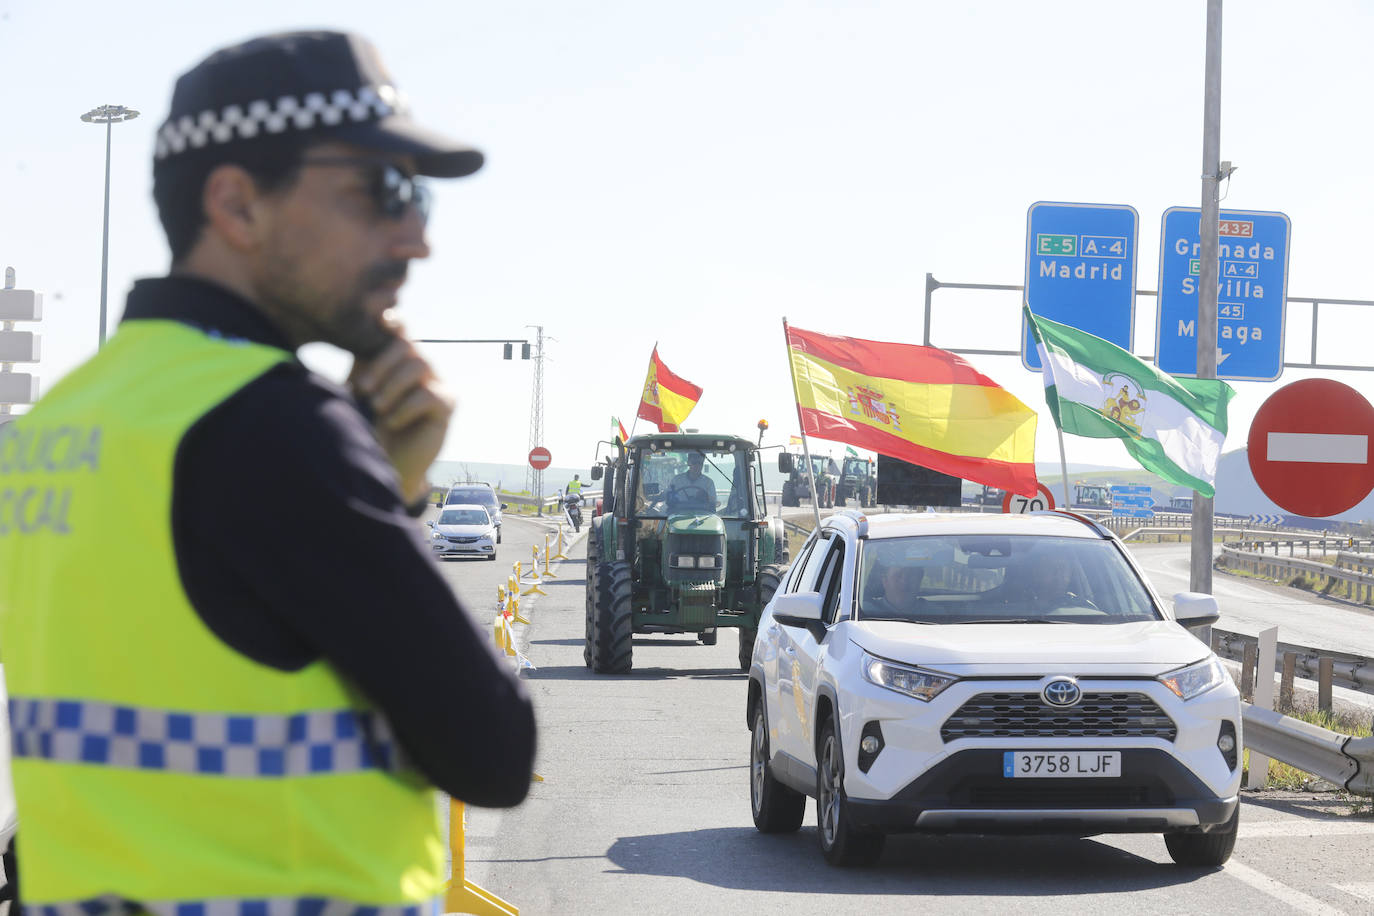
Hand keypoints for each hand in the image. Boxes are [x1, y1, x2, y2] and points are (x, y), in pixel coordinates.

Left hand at [349, 328, 453, 504]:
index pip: (399, 328)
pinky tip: (392, 422)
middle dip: (381, 364)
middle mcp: (418, 365)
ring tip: (377, 407)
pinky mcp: (447, 405)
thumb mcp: (357, 390)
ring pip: (419, 364)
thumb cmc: (366, 424)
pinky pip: (428, 395)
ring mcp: (436, 382)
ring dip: (392, 385)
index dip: (391, 321)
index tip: (379, 320)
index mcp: (396, 357)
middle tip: (362, 389)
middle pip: (407, 343)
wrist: (383, 462)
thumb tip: (358, 330)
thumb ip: (361, 361)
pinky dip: (405, 408)